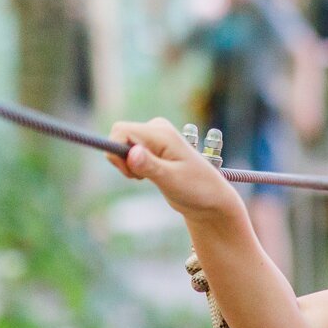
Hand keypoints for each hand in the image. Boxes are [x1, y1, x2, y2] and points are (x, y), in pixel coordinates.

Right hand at [107, 118, 244, 221]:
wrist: (210, 198)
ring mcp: (154, 137)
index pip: (121, 131)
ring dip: (127, 164)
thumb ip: (150, 165)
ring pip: (122, 145)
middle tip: (140, 177)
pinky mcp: (152, 147)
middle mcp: (157, 129)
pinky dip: (132, 166)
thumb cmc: (196, 189)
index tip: (130, 172)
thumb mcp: (171, 180)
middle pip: (119, 136)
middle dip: (121, 159)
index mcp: (161, 132)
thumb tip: (131, 152)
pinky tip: (149, 175)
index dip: (116, 151)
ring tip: (149, 177)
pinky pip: (128, 151)